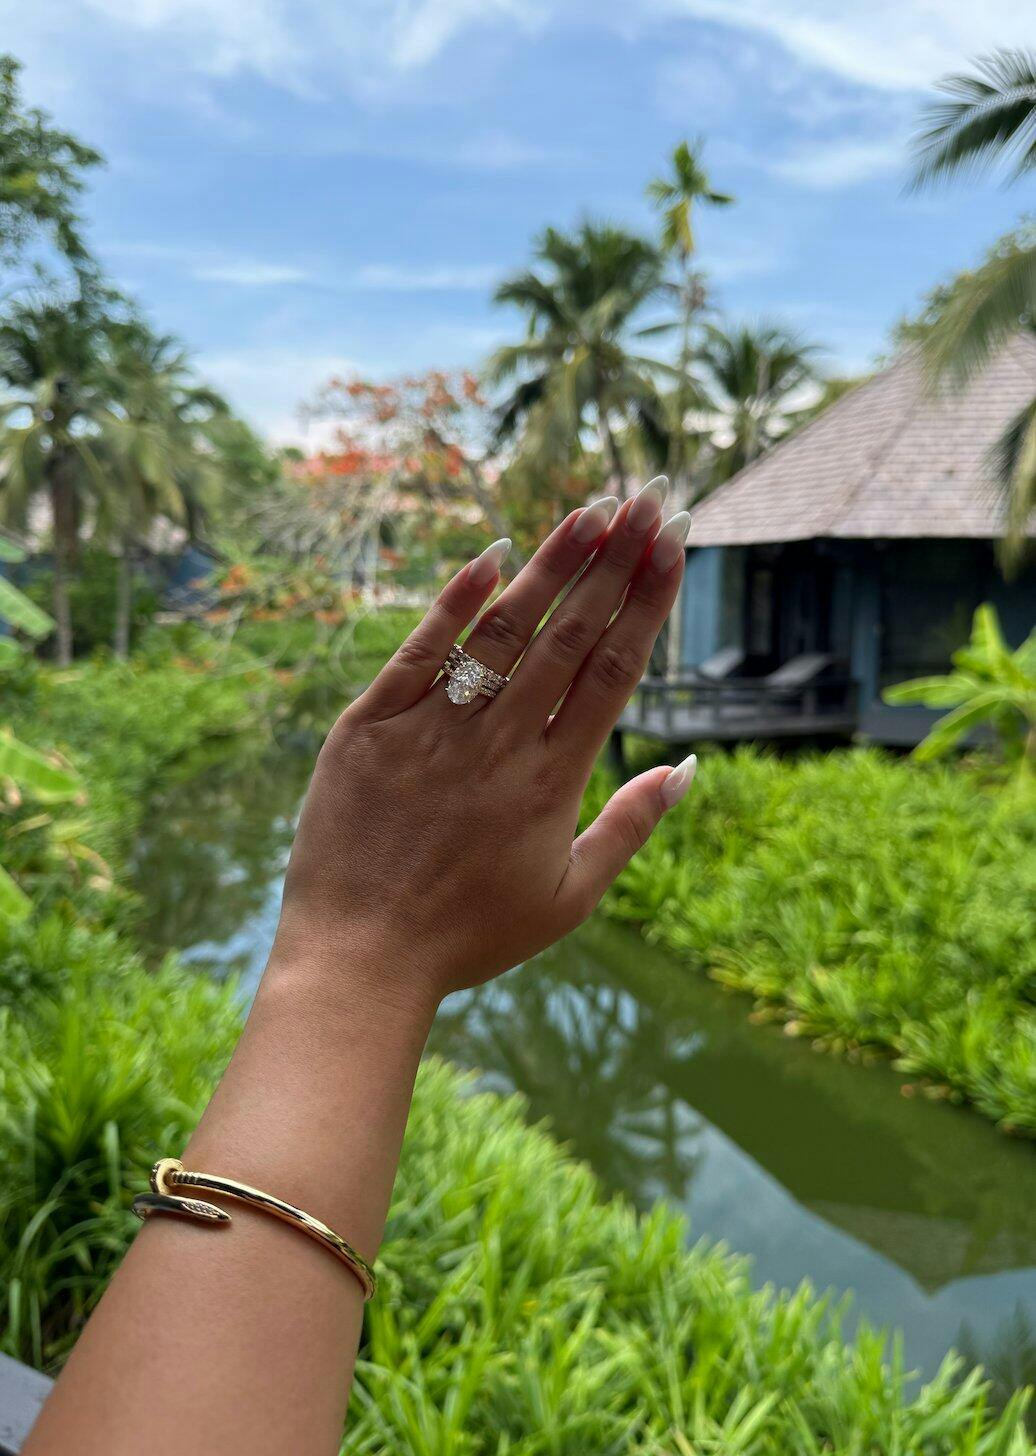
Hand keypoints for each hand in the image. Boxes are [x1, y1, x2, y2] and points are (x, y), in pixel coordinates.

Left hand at [271, 479, 694, 1013]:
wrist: (359, 959)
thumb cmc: (469, 935)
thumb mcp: (568, 898)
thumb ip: (629, 828)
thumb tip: (687, 767)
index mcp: (551, 784)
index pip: (611, 671)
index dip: (645, 602)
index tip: (672, 546)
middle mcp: (497, 746)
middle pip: (566, 636)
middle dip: (613, 562)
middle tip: (646, 499)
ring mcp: (430, 732)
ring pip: (500, 632)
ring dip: (549, 567)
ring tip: (589, 511)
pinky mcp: (368, 728)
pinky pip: (417, 652)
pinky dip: (454, 602)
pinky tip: (491, 553)